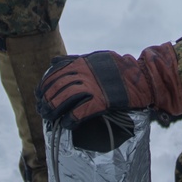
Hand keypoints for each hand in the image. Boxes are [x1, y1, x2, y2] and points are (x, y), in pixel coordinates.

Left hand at [35, 42, 181, 128]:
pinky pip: (80, 112)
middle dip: (47, 99)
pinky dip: (71, 120)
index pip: (56, 74)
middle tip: (41, 109)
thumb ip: (74, 59)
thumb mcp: (96, 57)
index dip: (44, 85)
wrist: (142, 77)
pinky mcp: (102, 101)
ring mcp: (93, 87)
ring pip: (66, 100)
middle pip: (58, 88)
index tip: (39, 94)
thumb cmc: (119, 68)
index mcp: (82, 62)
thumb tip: (53, 60)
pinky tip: (66, 124)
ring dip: (54, 110)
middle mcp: (85, 73)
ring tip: (49, 118)